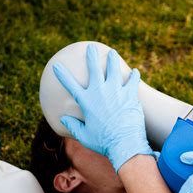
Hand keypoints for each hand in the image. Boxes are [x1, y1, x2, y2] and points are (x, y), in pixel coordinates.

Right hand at [54, 44, 152, 170]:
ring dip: (113, 60)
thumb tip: (63, 119)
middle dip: (91, 56)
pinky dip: (133, 75)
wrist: (125, 143)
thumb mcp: (84, 136)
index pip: (70, 84)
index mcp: (86, 101)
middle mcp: (100, 92)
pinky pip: (132, 80)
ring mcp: (116, 91)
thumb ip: (73, 126)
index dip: (63, 74)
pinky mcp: (130, 94)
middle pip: (94, 69)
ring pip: (114, 69)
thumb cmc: (103, 142)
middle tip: (91, 49)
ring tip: (113, 53)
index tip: (57, 66)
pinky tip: (135, 71)